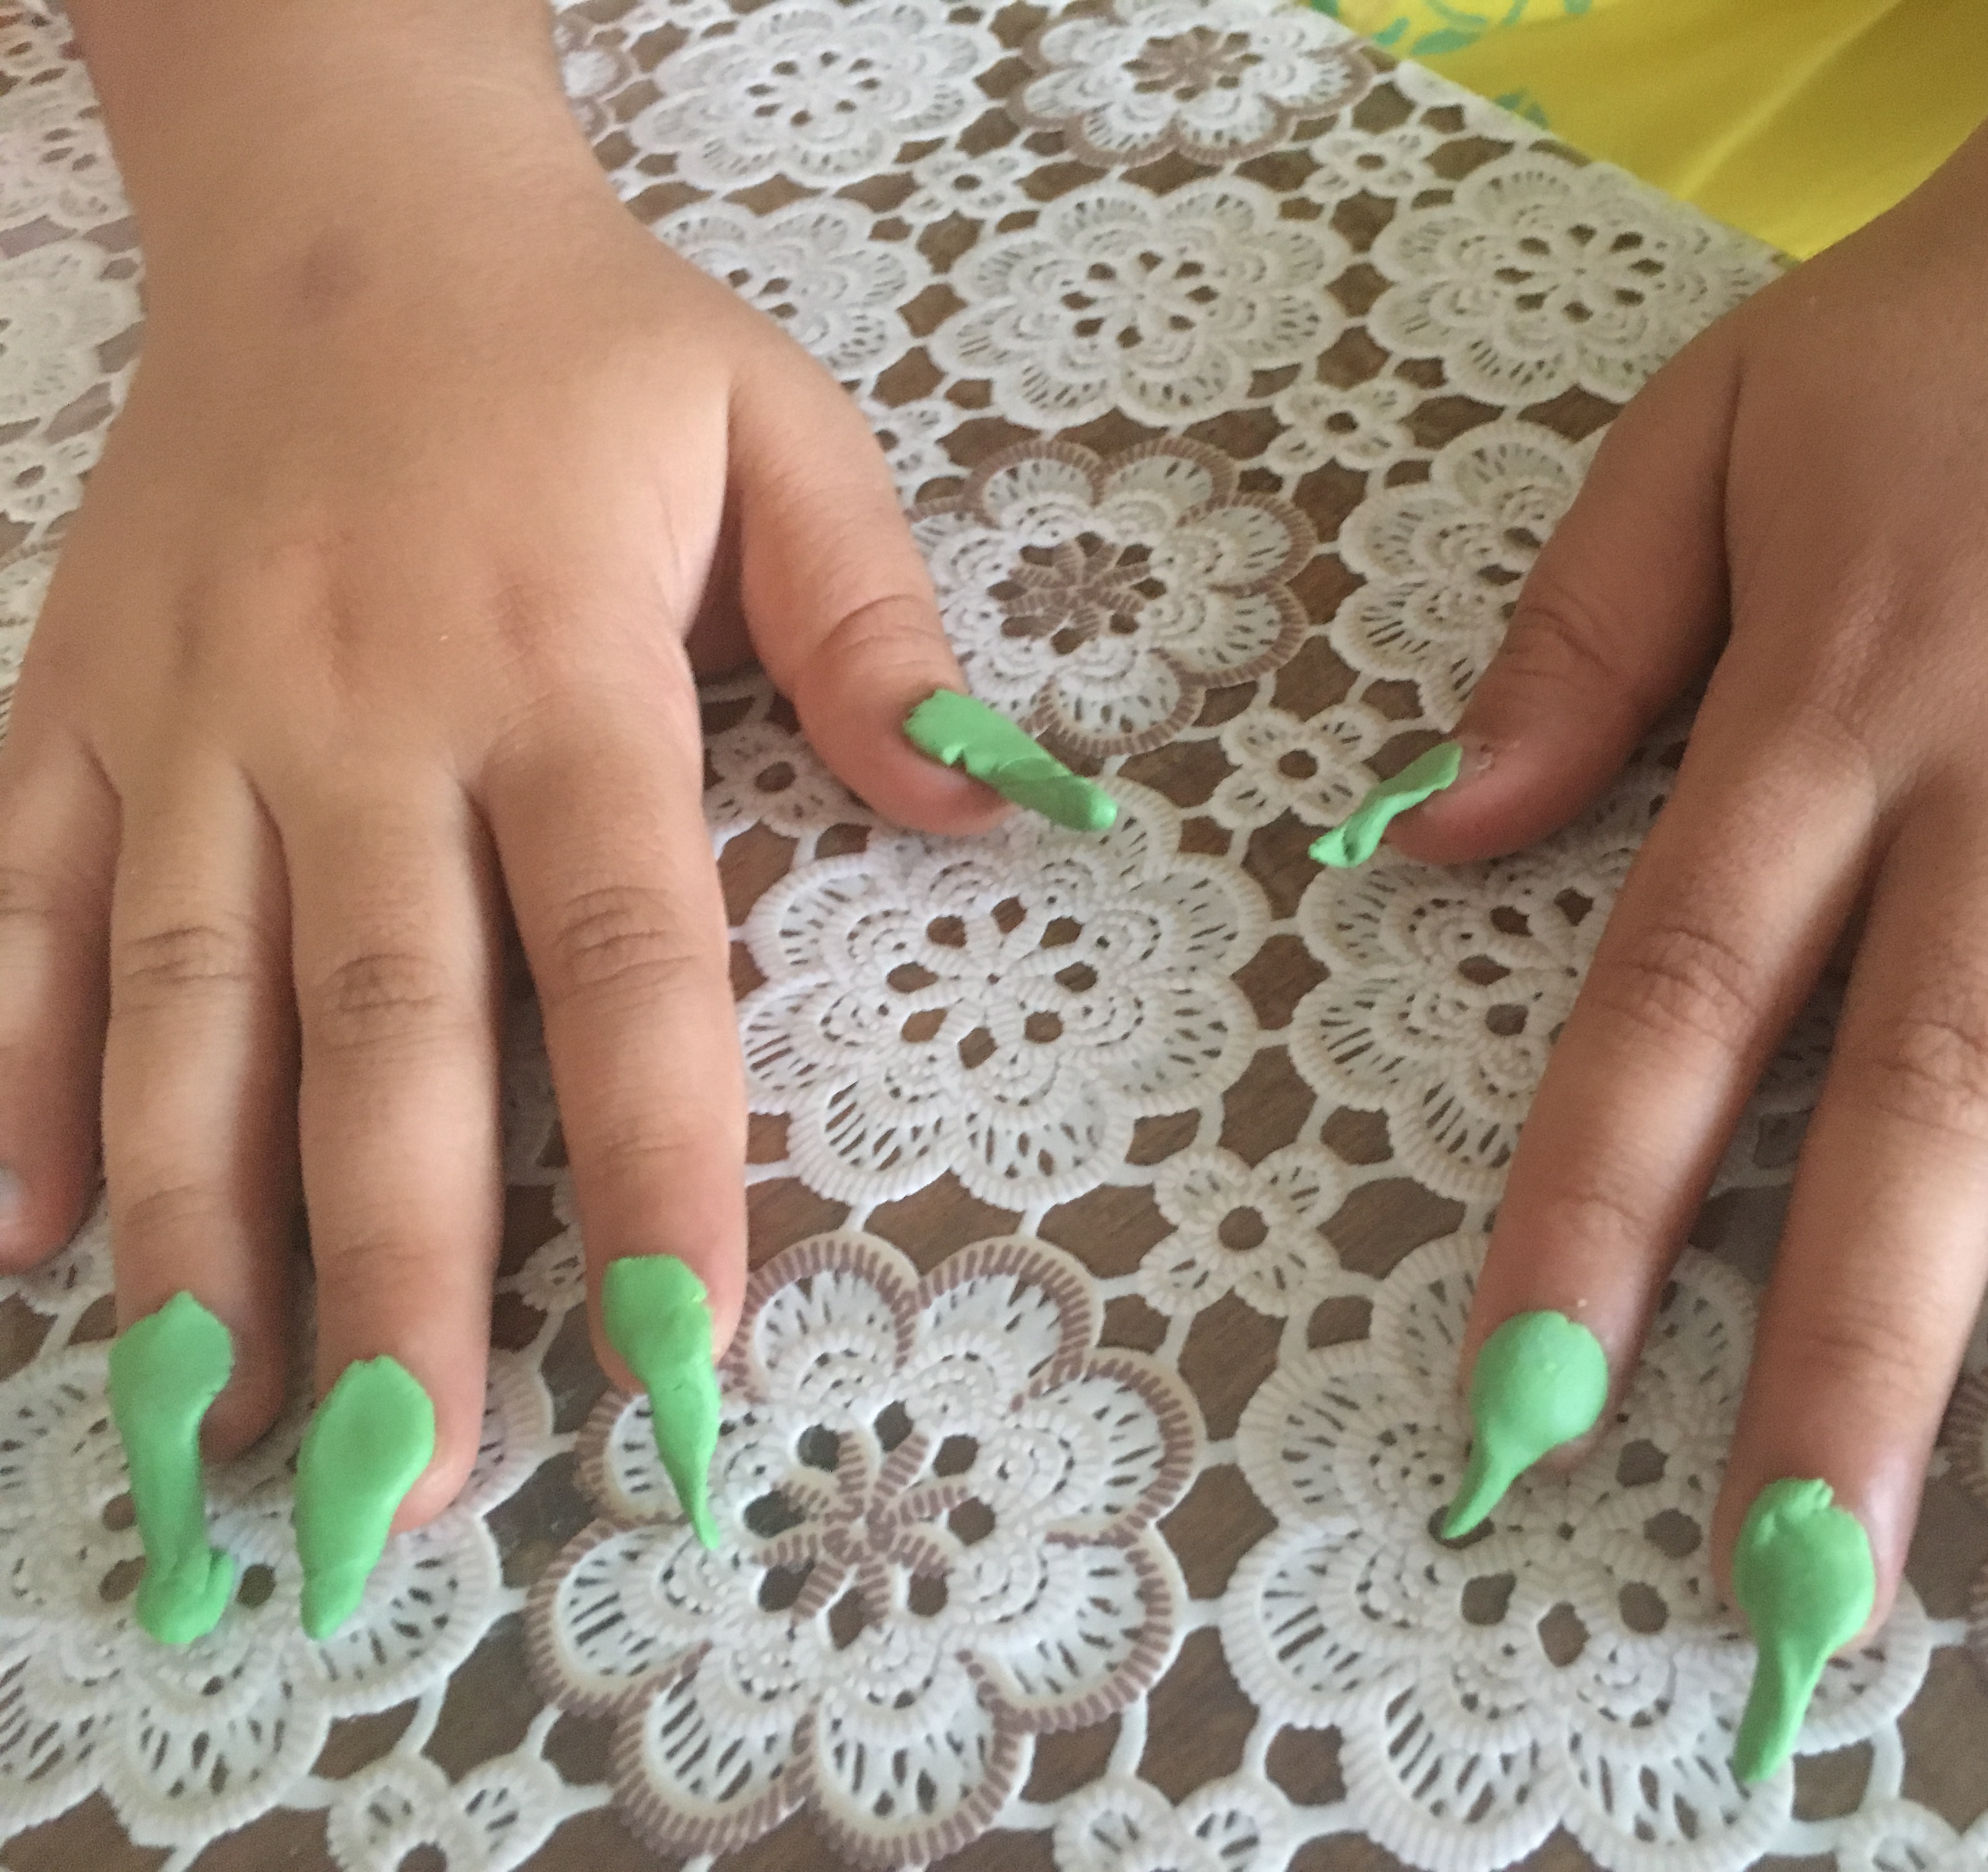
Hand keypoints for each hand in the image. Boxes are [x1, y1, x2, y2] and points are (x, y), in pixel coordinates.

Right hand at [0, 0, 1005, 1631]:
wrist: (339, 200)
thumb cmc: (585, 345)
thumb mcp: (780, 431)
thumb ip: (872, 624)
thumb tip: (985, 802)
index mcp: (558, 666)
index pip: (630, 960)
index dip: (663, 1168)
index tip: (683, 1362)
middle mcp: (360, 716)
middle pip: (388, 1036)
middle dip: (400, 1274)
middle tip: (407, 1489)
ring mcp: (193, 719)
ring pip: (187, 1009)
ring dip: (197, 1231)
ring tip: (215, 1430)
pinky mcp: (72, 706)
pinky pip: (21, 904)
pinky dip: (12, 1065)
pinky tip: (17, 1233)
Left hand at [1392, 0, 1987, 1770]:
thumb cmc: (1977, 312)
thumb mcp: (1718, 425)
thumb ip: (1578, 637)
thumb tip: (1438, 839)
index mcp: (1845, 694)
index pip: (1678, 998)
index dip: (1589, 1213)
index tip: (1527, 1404)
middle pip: (1939, 1093)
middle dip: (1868, 1350)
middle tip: (1811, 1582)